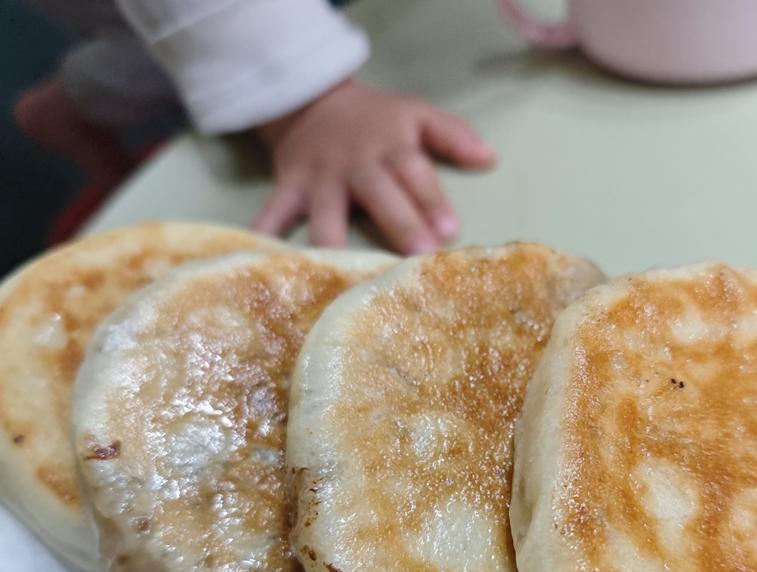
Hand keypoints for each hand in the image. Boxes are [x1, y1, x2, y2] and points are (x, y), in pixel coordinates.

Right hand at [253, 80, 495, 254]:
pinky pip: (273, 216)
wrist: (311, 100)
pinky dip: (266, 240)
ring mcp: (319, 180)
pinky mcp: (288, 189)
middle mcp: (356, 166)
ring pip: (326, 217)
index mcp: (392, 147)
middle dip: (398, 225)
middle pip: (379, 196)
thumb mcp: (415, 114)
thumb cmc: (374, 120)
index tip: (450, 232)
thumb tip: (491, 158)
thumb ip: (452, 136)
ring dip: (335, 246)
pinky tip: (266, 270)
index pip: (417, 174)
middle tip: (417, 256)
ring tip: (344, 285)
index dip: (433, 202)